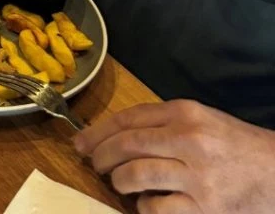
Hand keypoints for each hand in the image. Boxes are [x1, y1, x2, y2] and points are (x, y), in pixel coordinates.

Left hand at [75, 99, 274, 212]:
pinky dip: (144, 207)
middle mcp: (189, 140)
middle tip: (93, 164)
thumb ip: (164, 122)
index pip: (128, 118)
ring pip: (136, 175)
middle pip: (126, 145)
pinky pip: (158, 208)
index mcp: (185, 113)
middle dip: (101, 156)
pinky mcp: (205, 209)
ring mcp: (197, 176)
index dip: (98, 131)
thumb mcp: (202, 119)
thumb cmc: (236, 145)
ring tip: (119, 183)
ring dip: (119, 181)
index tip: (80, 141)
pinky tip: (146, 204)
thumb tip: (118, 134)